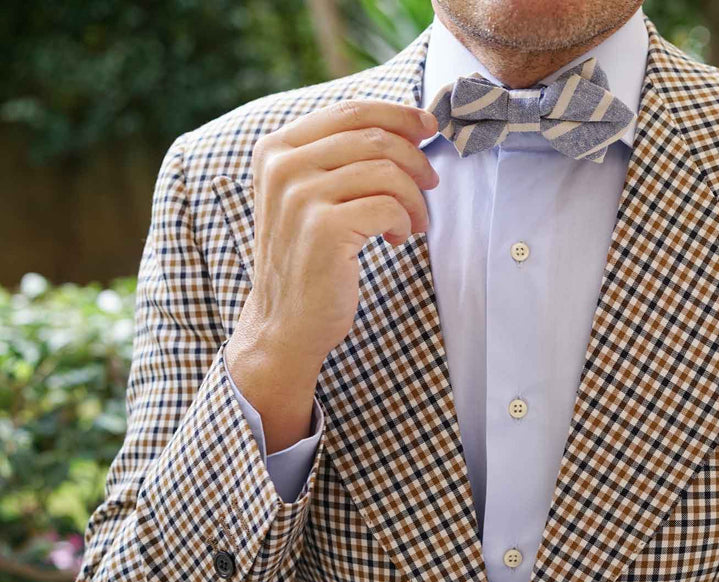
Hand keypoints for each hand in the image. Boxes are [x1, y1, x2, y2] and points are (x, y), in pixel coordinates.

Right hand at [226, 100, 438, 450]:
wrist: (285, 322)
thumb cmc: (309, 257)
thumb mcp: (312, 195)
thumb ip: (343, 156)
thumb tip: (413, 124)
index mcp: (276, 148)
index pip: (352, 111)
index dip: (400, 115)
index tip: (429, 128)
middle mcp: (282, 166)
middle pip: (376, 139)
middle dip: (416, 160)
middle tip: (431, 185)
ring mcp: (300, 196)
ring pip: (388, 172)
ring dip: (414, 198)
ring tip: (414, 221)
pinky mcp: (323, 229)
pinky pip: (388, 207)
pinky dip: (405, 222)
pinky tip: (398, 239)